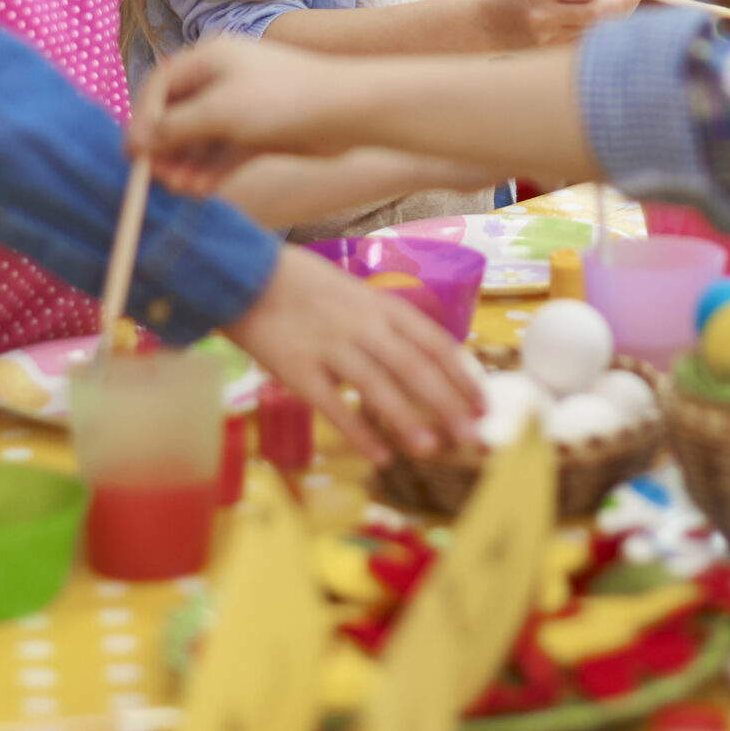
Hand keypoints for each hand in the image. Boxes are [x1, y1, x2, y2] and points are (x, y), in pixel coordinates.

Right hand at [128, 37, 350, 191]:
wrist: (347, 112)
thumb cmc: (284, 99)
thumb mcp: (221, 111)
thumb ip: (175, 127)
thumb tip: (136, 142)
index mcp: (210, 58)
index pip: (161, 86)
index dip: (144, 119)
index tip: (134, 153)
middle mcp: (223, 81)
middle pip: (178, 116)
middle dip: (166, 148)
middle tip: (158, 178)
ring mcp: (242, 110)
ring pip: (200, 141)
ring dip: (187, 165)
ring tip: (183, 188)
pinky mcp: (259, 137)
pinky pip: (223, 155)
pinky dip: (210, 172)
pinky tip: (200, 190)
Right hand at [222, 245, 483, 462]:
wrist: (246, 274)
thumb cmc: (306, 288)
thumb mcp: (357, 294)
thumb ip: (388, 326)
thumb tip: (428, 364)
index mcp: (382, 306)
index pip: (434, 342)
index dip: (462, 375)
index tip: (483, 404)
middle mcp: (363, 325)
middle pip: (415, 367)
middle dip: (448, 403)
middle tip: (473, 435)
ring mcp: (330, 347)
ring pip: (378, 386)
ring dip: (407, 419)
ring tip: (433, 449)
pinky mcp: (298, 370)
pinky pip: (333, 405)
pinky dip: (359, 432)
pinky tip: (380, 456)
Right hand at [480, 0, 640, 47]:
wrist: (485, 24)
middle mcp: (543, 17)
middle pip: (596, 14)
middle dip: (624, 3)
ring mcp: (547, 40)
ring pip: (595, 31)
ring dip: (616, 17)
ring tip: (623, 4)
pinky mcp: (551, 54)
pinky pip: (586, 43)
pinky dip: (602, 32)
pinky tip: (605, 21)